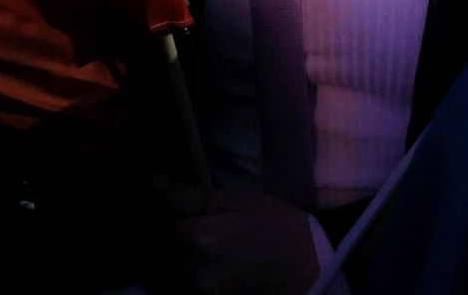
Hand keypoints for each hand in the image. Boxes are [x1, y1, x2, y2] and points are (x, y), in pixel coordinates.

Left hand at [158, 180, 319, 294]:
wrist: (313, 268)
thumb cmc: (279, 224)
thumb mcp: (240, 199)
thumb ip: (194, 196)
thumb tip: (154, 182)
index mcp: (202, 239)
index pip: (165, 223)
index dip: (172, 210)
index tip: (180, 200)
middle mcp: (197, 269)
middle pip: (170, 246)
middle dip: (181, 231)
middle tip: (204, 217)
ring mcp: (206, 289)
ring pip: (183, 263)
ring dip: (191, 249)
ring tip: (220, 236)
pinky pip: (198, 276)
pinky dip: (205, 264)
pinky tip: (226, 253)